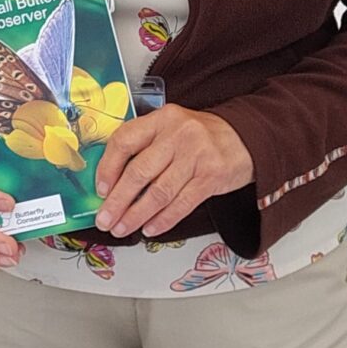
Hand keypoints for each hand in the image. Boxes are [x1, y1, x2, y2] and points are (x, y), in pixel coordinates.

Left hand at [93, 106, 253, 237]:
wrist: (246, 138)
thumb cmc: (200, 137)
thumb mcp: (171, 129)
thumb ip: (145, 147)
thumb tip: (112, 183)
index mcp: (161, 119)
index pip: (125, 141)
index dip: (107, 168)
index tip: (100, 190)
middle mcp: (178, 134)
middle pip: (139, 171)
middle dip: (118, 201)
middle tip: (105, 219)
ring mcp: (197, 155)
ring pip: (159, 192)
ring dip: (136, 215)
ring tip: (122, 228)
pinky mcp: (212, 176)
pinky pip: (182, 203)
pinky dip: (163, 220)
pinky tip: (150, 228)